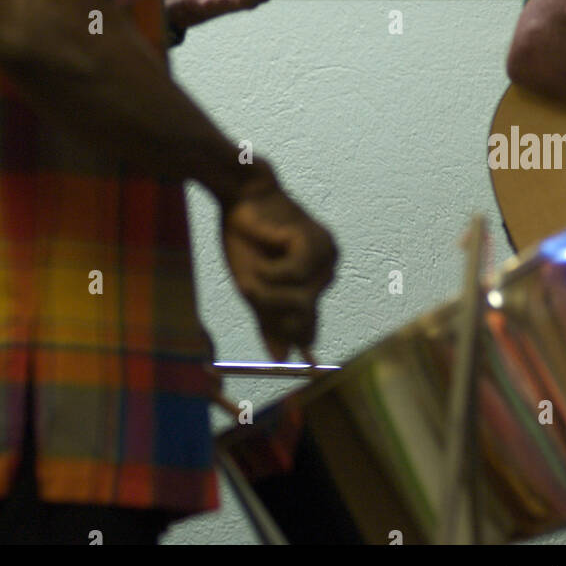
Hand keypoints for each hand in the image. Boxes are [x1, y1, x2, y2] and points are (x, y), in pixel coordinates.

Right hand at [221, 174, 337, 360]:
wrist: (240, 198)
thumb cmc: (246, 238)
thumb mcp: (254, 287)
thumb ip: (269, 320)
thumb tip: (282, 359)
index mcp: (311, 285)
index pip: (309, 328)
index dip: (301, 342)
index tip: (309, 368)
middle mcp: (325, 274)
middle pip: (301, 320)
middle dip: (269, 308)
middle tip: (248, 283)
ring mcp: (326, 259)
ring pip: (299, 301)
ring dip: (268, 289)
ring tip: (255, 264)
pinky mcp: (318, 244)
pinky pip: (294, 278)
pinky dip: (273, 270)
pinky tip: (266, 250)